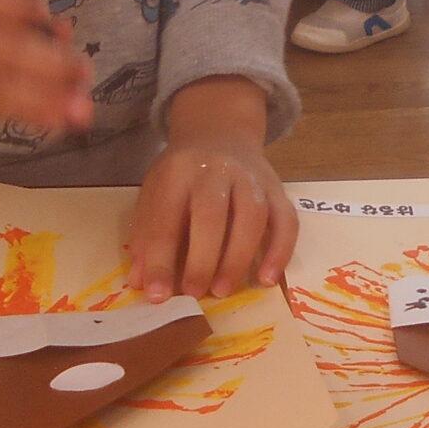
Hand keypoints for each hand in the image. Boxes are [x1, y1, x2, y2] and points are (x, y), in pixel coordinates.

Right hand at [0, 0, 94, 125]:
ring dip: (42, 98)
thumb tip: (63, 34)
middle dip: (50, 65)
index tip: (62, 29)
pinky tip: (49, 117)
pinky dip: (21, 113)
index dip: (29, 12)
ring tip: (77, 107)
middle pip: (0, 46)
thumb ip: (16, 8)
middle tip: (83, 74)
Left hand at [126, 78, 294, 299]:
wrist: (220, 132)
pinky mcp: (277, 189)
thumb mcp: (155, 192)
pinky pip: (286, 220)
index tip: (157, 295)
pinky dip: (279, 252)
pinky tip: (266, 280)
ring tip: (223, 290)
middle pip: (212, 214)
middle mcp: (217, 170)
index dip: (160, 259)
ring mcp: (251, 178)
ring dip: (238, 258)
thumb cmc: (182, 174)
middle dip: (202, 260)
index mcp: (178, 170)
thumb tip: (142, 283)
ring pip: (252, 216)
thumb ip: (148, 235)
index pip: (167, 218)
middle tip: (193, 294)